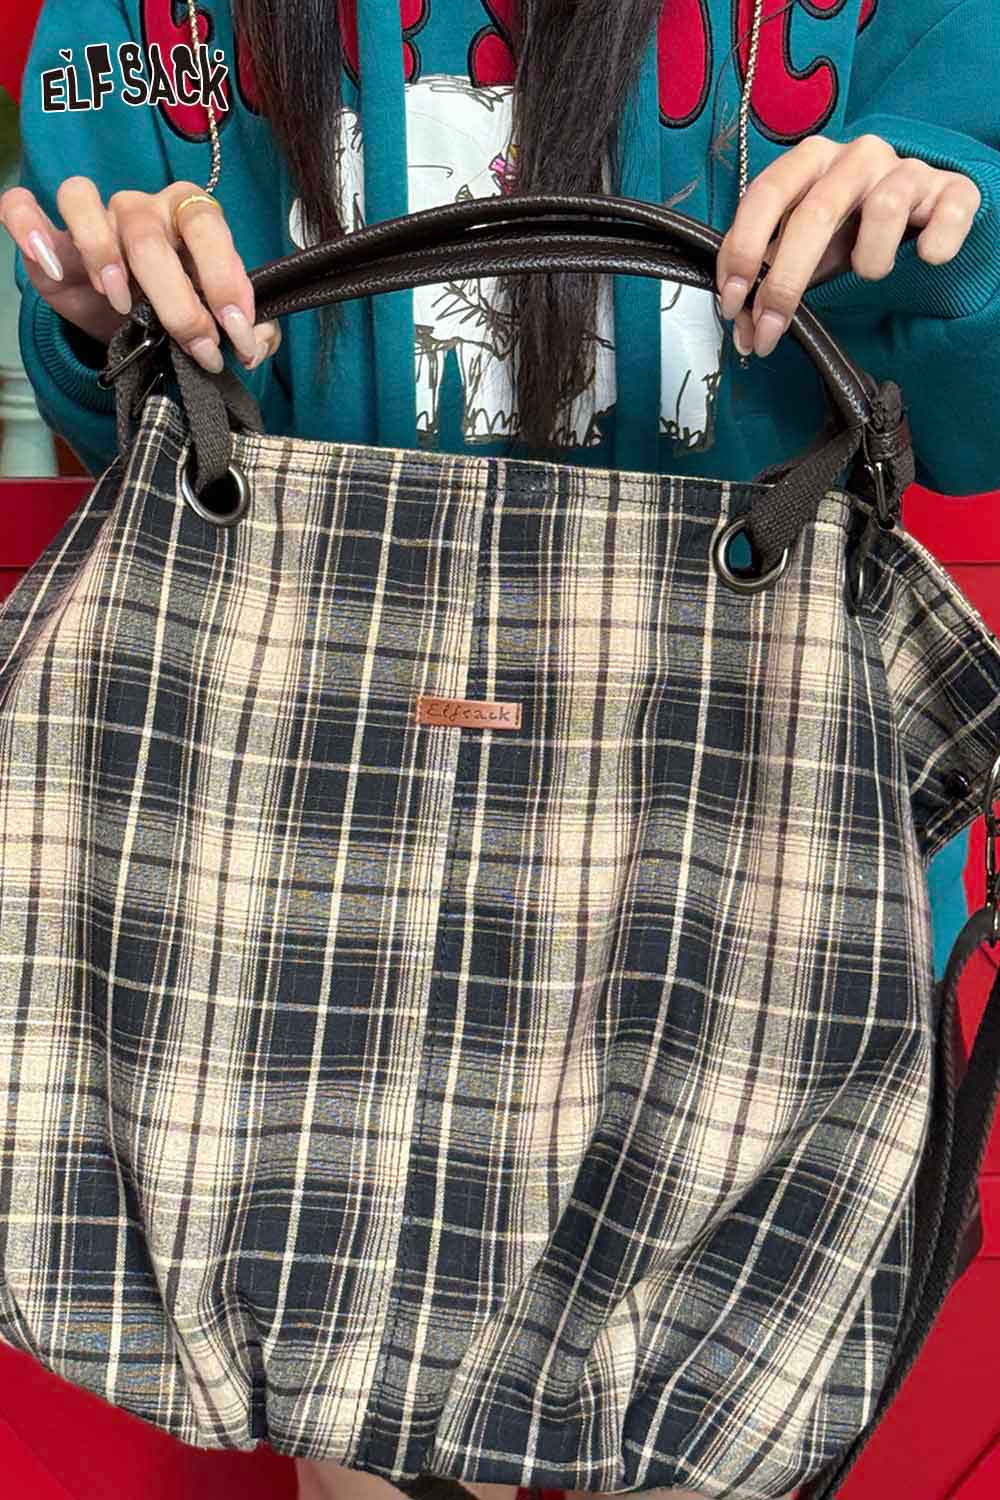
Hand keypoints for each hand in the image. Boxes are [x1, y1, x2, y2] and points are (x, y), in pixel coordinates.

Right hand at [0, 177, 280, 374]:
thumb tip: (259, 342)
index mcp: (190, 217)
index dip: (225, 279)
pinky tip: (49, 259)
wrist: (128, 321)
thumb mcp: (216, 321)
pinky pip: (24, 207)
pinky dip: (29, 225)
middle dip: (178, 298)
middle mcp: (144, 208)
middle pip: (151, 233)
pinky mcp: (51, 236)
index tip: (238, 331)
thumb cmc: (178, 310)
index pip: (209, 228)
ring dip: (104, 255)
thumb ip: (249, 328)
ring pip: (92, 205)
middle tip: (196, 344)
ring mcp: (96, 216)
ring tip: (120, 303)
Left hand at [714, 133, 982, 357]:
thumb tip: (744, 332)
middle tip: (772, 329)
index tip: (733, 303)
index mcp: (809, 162)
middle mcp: (856, 155)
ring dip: (871, 261)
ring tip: (870, 274)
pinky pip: (946, 216)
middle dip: (786, 281)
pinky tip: (924, 259)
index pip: (764, 196)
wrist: (924, 214)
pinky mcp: (952, 189)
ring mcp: (906, 169)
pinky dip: (934, 247)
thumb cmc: (852, 232)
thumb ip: (770, 282)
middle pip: (815, 212)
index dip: (742, 251)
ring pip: (884, 210)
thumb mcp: (805, 252)